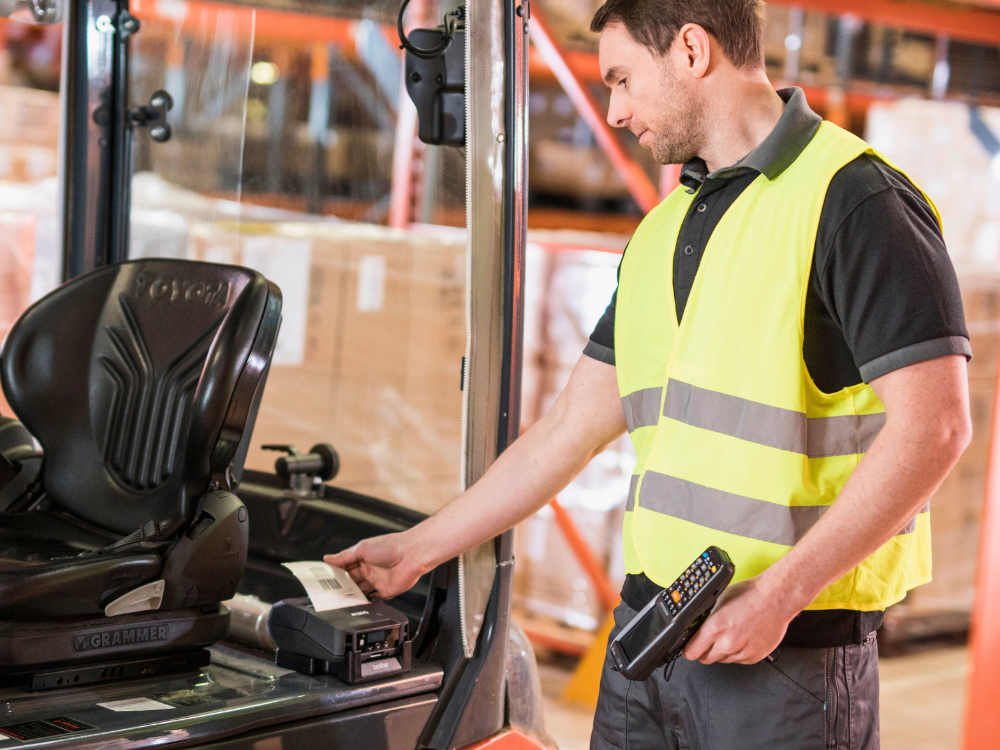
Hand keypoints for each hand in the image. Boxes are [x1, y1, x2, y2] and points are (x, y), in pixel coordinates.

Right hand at [324, 532, 427, 599]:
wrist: (411, 555)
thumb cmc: (390, 546)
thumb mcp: (362, 548)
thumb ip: (345, 556)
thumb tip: (328, 558)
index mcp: (363, 557)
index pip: (346, 567)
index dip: (336, 572)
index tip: (324, 578)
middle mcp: (370, 569)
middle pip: (352, 580)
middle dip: (341, 586)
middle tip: (329, 591)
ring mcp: (377, 581)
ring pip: (360, 591)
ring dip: (352, 595)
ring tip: (340, 599)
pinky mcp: (386, 591)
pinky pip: (373, 599)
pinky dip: (366, 602)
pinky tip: (357, 603)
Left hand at [681, 575, 799, 664]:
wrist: (776, 599)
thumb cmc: (750, 595)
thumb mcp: (718, 600)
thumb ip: (706, 618)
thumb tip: (695, 627)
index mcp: (715, 628)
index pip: (691, 652)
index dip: (688, 649)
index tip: (689, 646)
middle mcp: (727, 644)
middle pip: (705, 659)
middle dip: (704, 650)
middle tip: (710, 639)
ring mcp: (742, 653)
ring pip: (722, 660)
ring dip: (722, 651)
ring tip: (732, 633)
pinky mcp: (754, 657)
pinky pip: (738, 660)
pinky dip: (738, 652)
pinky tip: (743, 637)